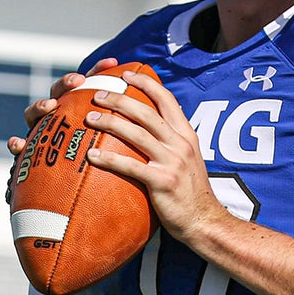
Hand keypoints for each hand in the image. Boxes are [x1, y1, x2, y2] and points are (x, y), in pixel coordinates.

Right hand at [6, 58, 117, 200]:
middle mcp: (59, 120)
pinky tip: (18, 144)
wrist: (70, 200)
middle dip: (66, 83)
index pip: (88, 88)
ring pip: (35, 114)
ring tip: (49, 106)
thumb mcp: (116, 156)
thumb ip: (127, 138)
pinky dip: (16, 144)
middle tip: (78, 82)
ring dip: (39, 106)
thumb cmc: (100, 176)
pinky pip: (19, 148)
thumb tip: (158, 122)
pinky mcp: (28, 154)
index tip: (112, 63)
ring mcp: (42, 134)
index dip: (98, 72)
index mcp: (80, 115)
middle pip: (59, 94)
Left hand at [84, 70, 229, 247]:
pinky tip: (92, 156)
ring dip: (110, 123)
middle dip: (119, 99)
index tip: (127, 73)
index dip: (146, 83)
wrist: (204, 221)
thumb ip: (171, 143)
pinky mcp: (162, 181)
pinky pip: (131, 166)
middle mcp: (181, 144)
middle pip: (146, 112)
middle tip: (97, 94)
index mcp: (186, 135)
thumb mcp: (187, 160)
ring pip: (136, 134)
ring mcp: (172, 162)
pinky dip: (109, 159)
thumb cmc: (190, 193)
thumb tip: (148, 130)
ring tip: (89, 118)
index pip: (167, 99)